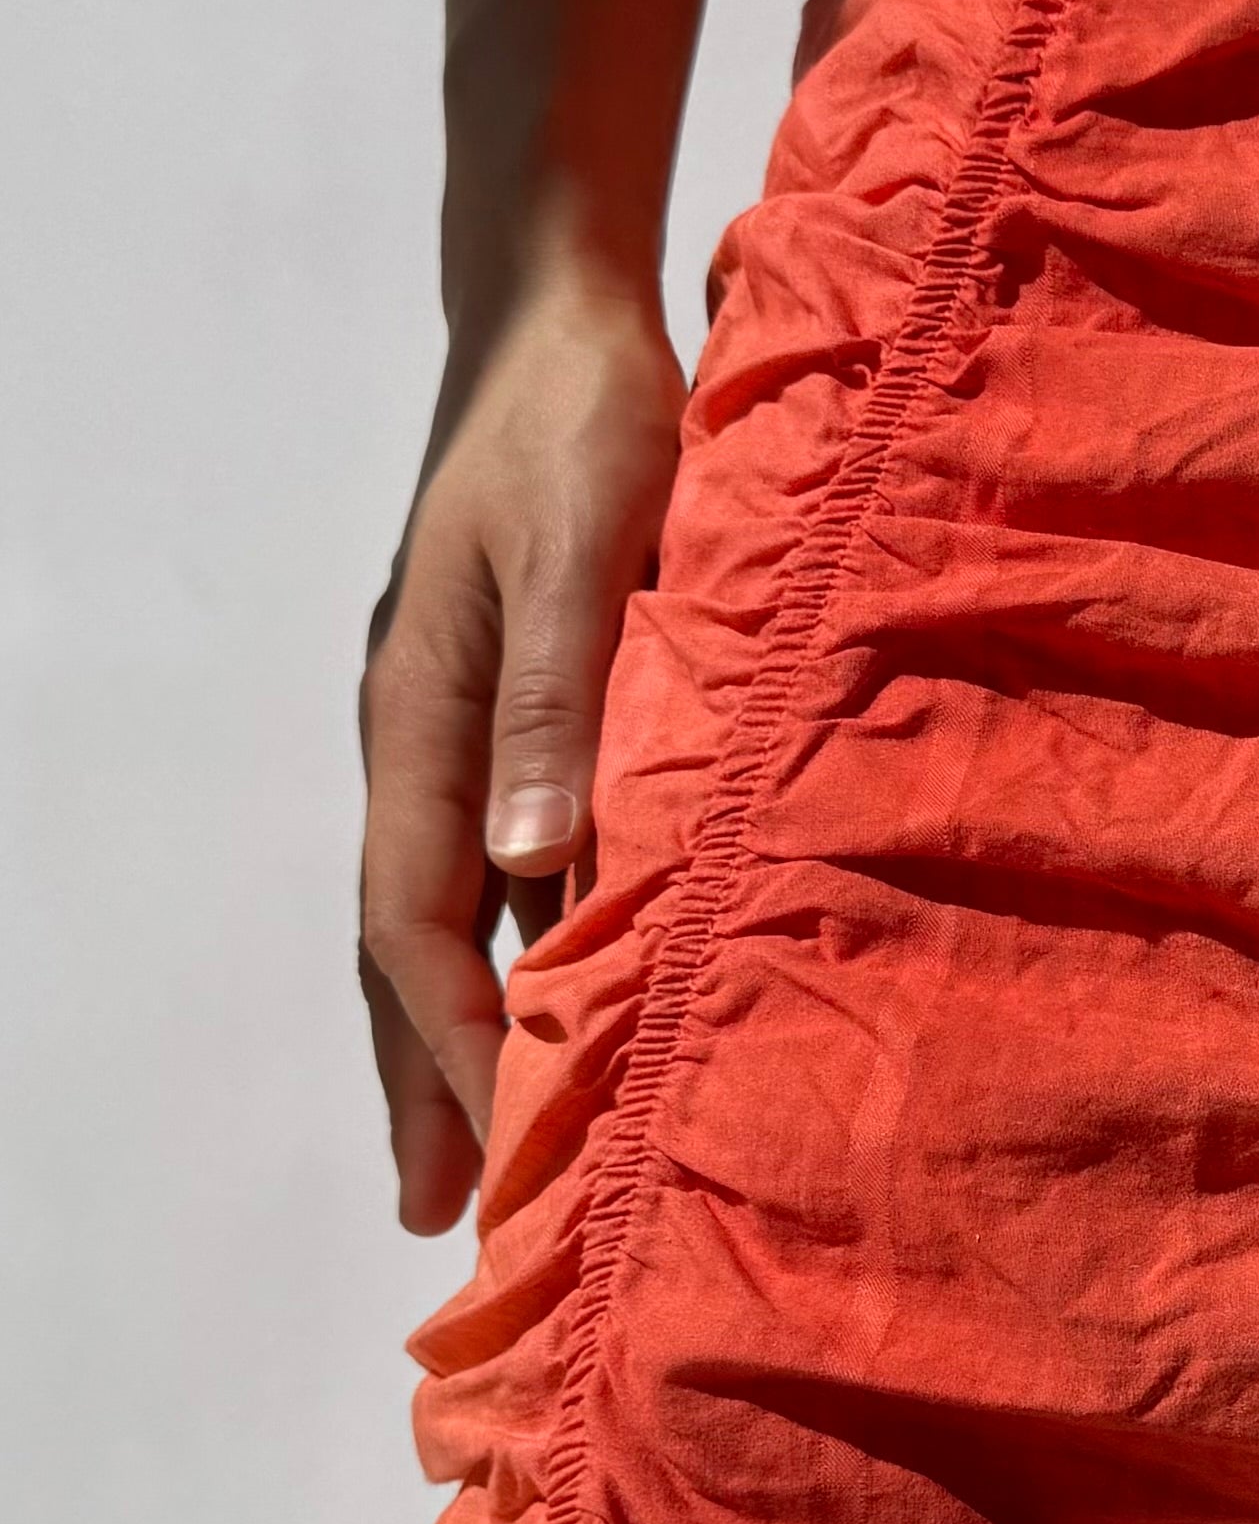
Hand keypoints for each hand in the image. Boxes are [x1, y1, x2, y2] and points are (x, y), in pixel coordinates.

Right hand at [358, 271, 684, 1233]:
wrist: (564, 312)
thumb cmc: (584, 417)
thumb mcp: (581, 539)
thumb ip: (557, 690)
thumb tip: (528, 857)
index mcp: (425, 713)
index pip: (421, 920)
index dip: (458, 1039)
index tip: (501, 1143)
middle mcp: (426, 736)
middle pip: (410, 942)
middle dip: (425, 1074)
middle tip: (438, 1212)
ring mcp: (460, 722)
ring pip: (449, 908)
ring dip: (464, 1028)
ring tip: (483, 1149)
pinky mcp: (508, 701)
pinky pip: (497, 856)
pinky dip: (518, 945)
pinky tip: (556, 994)